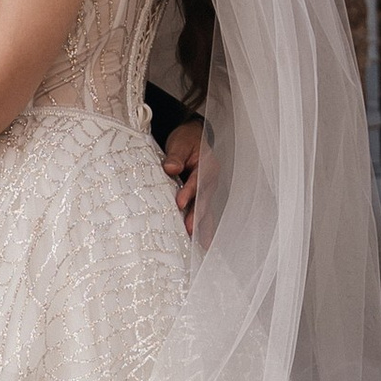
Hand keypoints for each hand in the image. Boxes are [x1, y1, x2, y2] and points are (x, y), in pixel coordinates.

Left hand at [161, 116, 203, 232]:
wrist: (196, 136)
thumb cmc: (187, 140)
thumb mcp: (180, 142)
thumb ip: (175, 155)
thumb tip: (170, 168)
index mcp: (206, 165)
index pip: (198, 180)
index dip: (189, 192)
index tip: (180, 203)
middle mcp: (210, 180)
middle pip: (204, 199)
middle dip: (197, 215)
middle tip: (190, 230)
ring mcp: (208, 190)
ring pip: (207, 210)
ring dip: (204, 226)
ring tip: (201, 244)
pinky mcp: (204, 197)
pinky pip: (205, 214)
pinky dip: (204, 228)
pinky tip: (202, 242)